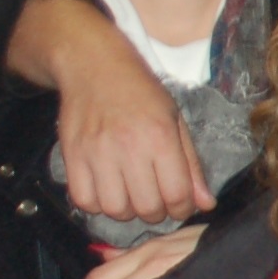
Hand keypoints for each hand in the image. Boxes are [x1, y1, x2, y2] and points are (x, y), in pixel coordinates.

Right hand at [16, 0, 212, 224]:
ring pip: (114, 209)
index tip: (180, 206)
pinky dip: (97, 204)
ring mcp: (97, 152)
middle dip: (156, 212)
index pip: (176, 194)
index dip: (182, 209)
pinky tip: (107, 190)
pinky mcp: (71, 155)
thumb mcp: (175, 120)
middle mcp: (129, 146)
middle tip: (156, 201)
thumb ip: (191, 165)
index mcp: (160, 136)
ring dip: (126, 210)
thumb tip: (205, 204)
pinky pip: (83, 200)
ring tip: (131, 195)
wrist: (94, 66)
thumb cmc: (141, 92)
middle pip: (146, 207)